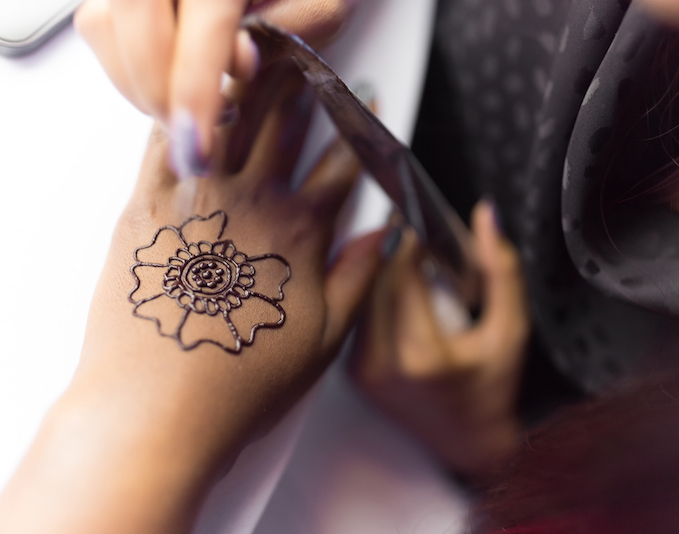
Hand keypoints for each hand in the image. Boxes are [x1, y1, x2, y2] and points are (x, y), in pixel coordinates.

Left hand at [0, 61, 393, 533]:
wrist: (158, 407)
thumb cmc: (243, 381)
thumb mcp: (325, 339)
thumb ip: (358, 277)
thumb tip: (385, 234)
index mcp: (298, 233)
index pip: (340, 167)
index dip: (360, 131)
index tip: (370, 103)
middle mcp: (250, 204)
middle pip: (283, 128)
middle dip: (304, 89)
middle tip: (312, 64)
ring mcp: (195, 200)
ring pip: (228, 123)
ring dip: (249, 88)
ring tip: (262, 65)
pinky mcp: (146, 208)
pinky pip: (163, 143)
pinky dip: (181, 116)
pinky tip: (193, 104)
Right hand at [74, 0, 358, 177]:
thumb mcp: (323, 4)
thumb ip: (285, 34)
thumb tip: (235, 66)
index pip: (202, 21)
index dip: (195, 88)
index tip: (197, 146)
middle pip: (133, 21)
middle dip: (160, 93)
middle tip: (196, 140)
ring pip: (104, 26)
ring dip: (144, 84)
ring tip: (202, 103)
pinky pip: (100, 26)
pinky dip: (130, 66)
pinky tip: (176, 77)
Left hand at [351, 201, 529, 481]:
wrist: (466, 443)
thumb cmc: (493, 388)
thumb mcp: (512, 329)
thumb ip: (502, 269)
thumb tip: (485, 214)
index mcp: (420, 354)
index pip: (401, 270)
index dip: (409, 235)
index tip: (422, 215)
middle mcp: (380, 363)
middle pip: (373, 277)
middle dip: (392, 245)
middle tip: (411, 223)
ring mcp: (360, 369)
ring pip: (360, 292)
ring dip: (380, 266)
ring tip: (407, 254)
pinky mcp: (352, 370)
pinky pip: (358, 314)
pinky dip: (375, 291)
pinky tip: (396, 285)